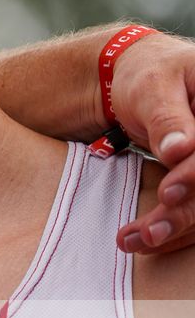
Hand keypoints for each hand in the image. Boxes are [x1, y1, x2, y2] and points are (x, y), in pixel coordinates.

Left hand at [110, 32, 194, 253]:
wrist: (141, 82)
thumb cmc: (148, 76)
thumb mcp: (152, 87)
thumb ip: (166, 118)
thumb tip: (180, 150)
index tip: (168, 193)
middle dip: (184, 212)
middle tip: (147, 233)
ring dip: (176, 228)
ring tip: (133, 241)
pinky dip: (174, 229)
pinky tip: (144, 240)